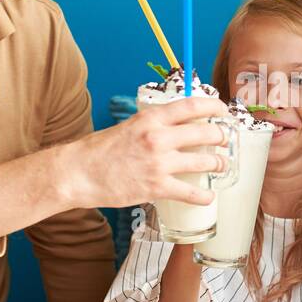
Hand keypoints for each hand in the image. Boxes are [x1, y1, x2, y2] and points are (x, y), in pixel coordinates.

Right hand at [66, 95, 230, 207]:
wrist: (78, 173)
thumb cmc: (99, 150)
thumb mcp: (129, 126)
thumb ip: (153, 125)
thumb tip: (175, 126)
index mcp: (151, 118)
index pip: (192, 105)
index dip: (214, 106)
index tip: (223, 110)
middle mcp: (158, 137)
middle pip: (206, 132)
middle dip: (221, 137)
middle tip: (224, 140)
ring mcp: (159, 163)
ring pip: (204, 161)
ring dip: (218, 164)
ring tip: (221, 166)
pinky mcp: (157, 187)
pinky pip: (191, 192)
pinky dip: (204, 195)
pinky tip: (209, 196)